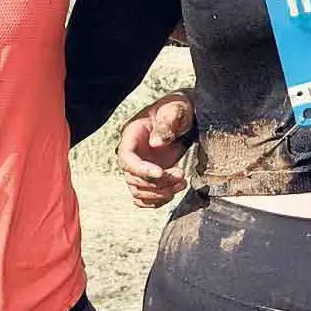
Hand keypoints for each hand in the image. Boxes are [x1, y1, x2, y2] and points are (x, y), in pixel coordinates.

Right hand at [118, 92, 192, 208]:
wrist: (184, 115)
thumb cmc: (177, 109)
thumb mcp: (174, 110)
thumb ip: (166, 124)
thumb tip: (156, 144)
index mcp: (131, 135)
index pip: (126, 158)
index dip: (140, 169)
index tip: (160, 173)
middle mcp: (132, 153)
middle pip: (133, 178)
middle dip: (157, 183)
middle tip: (180, 176)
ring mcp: (139, 166)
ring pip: (138, 190)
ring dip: (159, 193)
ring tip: (181, 183)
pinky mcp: (149, 176)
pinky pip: (144, 195)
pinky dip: (155, 201)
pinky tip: (170, 194)